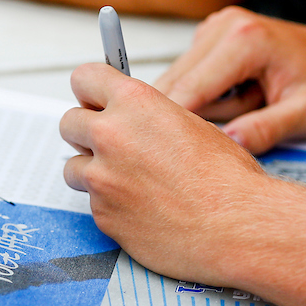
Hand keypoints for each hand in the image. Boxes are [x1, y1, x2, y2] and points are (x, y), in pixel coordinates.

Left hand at [60, 63, 275, 283]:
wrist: (236, 228)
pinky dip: (112, 205)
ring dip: (94, 172)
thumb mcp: (192, 124)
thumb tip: (130, 119)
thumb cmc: (227, 179)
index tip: (94, 99)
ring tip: (129, 182)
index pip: (84, 78)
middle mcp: (111, 136)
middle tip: (109, 144)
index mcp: (135, 103)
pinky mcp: (103, 215)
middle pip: (68, 123)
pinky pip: (94, 203)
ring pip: (74, 168)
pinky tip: (143, 208)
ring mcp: (102, 179)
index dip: (90, 90)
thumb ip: (149, 117)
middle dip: (86, 132)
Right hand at [155, 6, 305, 153]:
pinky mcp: (212, 39)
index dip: (178, 125)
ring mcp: (216, 29)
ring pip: (180, 83)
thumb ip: (267, 129)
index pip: (189, 89)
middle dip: (200, 114)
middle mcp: (226, 25)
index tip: (170, 154)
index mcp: (245, 38)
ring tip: (252, 104)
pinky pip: (190, 79)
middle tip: (247, 120)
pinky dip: (209, 97)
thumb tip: (230, 142)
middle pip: (177, 84)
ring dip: (206, 105)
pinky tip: (243, 96)